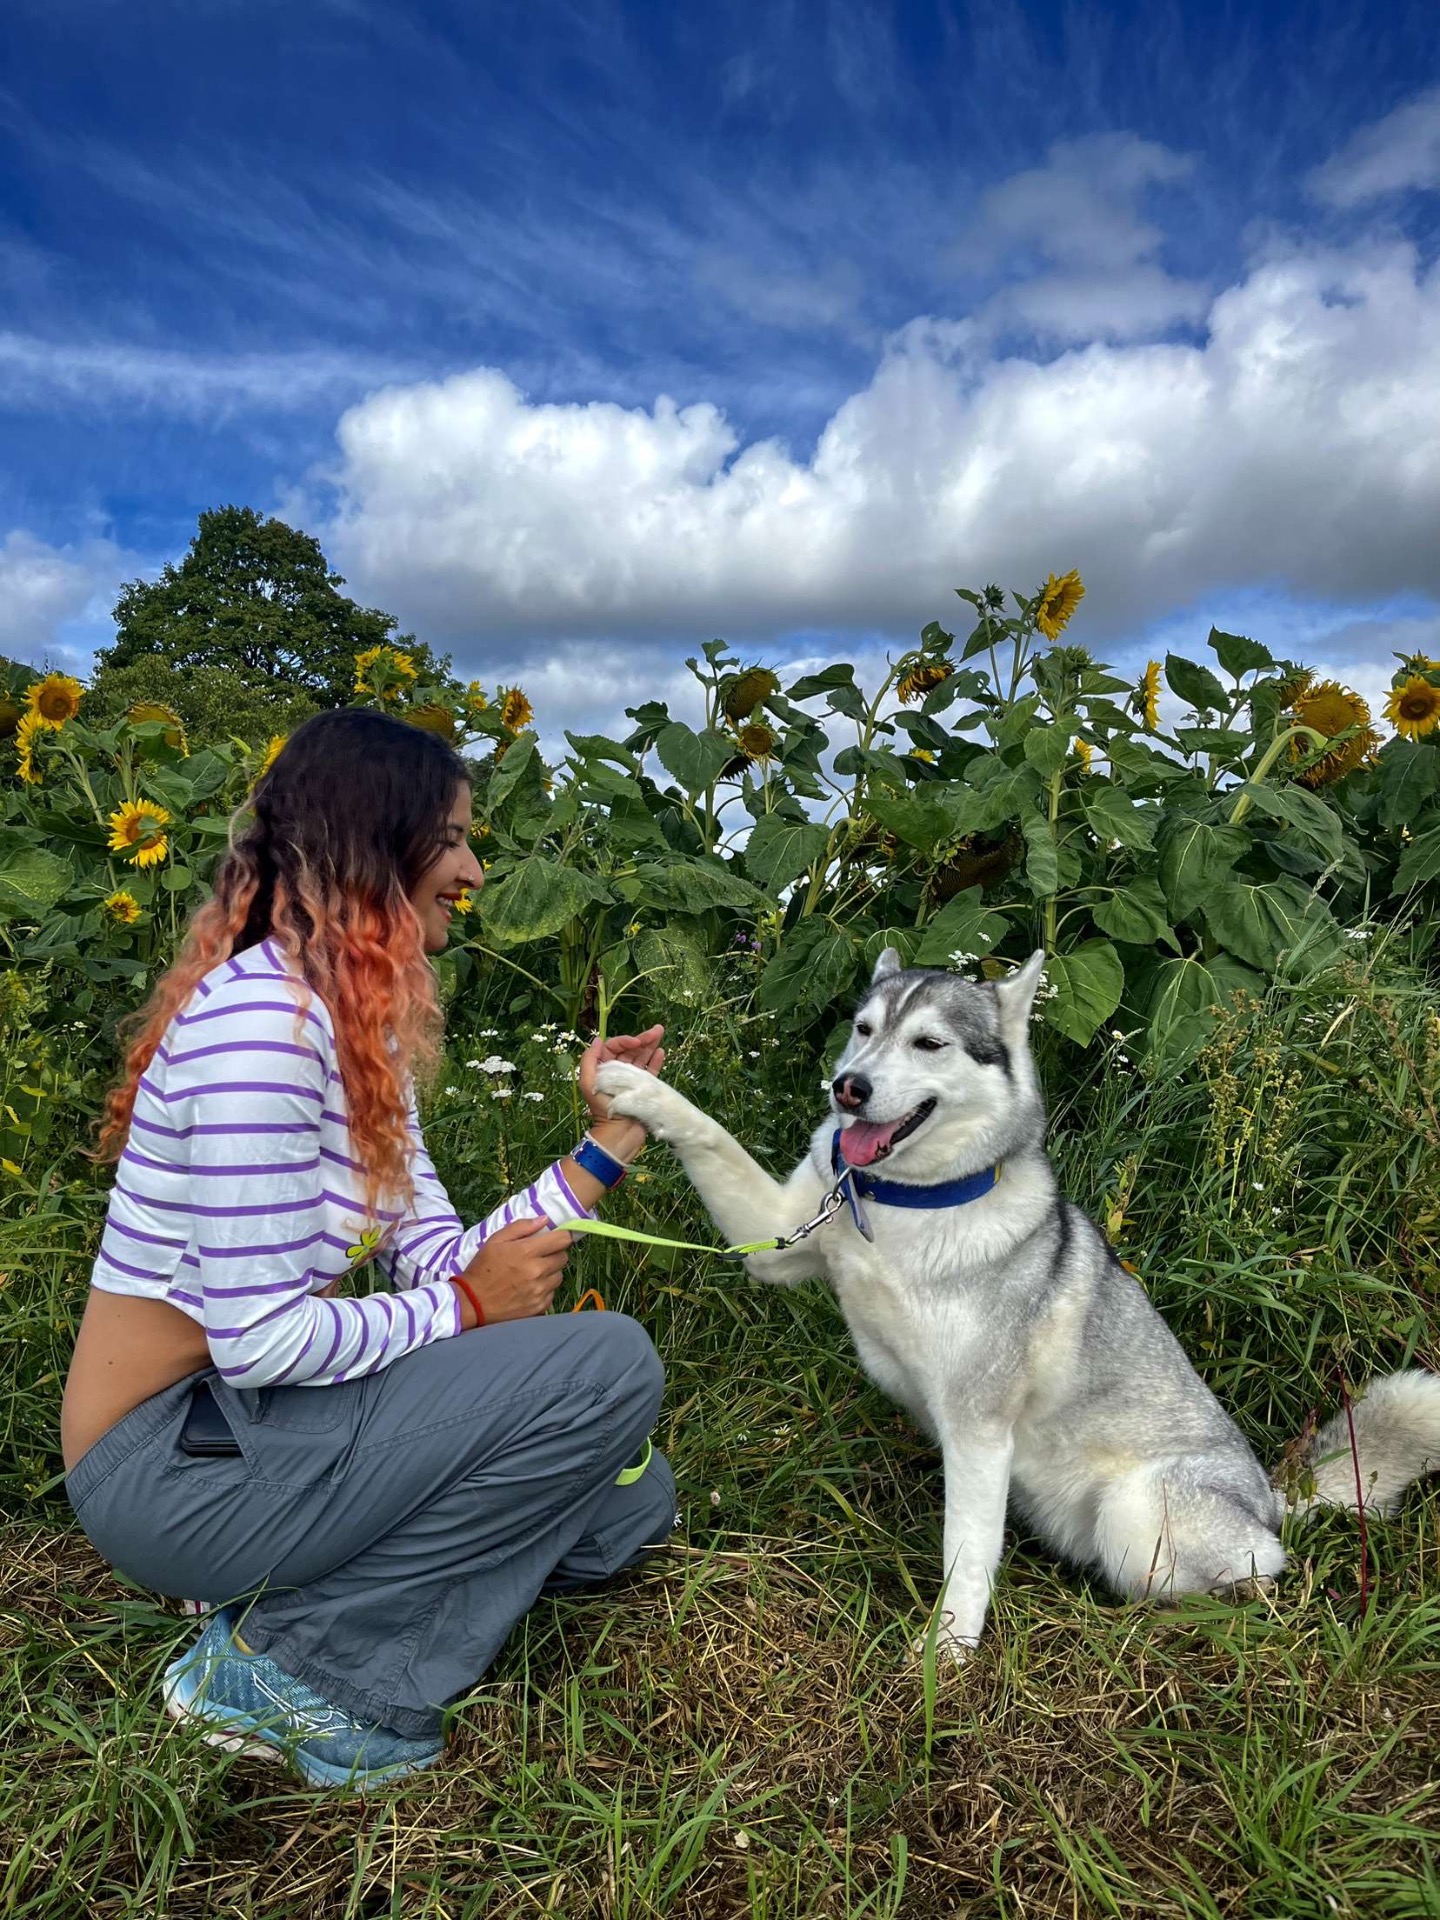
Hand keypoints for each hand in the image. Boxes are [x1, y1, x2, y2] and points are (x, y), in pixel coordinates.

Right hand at [453, 1217, 572, 1325]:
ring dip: (551, 1272)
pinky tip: (530, 1288)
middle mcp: (537, 1271)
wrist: (472, 1303)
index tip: (556, 1238)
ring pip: (559, 1276)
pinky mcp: (540, 1307)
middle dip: (555, 1253)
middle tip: (540, 1255)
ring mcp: (540, 1291)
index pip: (562, 1240)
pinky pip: (552, 1293)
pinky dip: (545, 1289)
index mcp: (527, 1252)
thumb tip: (545, 1219)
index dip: (562, 1236)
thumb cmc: (482, 1268)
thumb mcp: (495, 1240)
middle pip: (563, 1257)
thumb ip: (521, 1227)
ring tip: (533, 1273)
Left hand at [579, 1025, 665, 1122]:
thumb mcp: (588, 1084)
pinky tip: (660, 1051)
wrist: (619, 1134)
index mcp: (603, 1069)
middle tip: (657, 1030)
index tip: (636, 1041)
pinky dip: (655, 1061)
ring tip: (660, 1033)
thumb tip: (598, 1040)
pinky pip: (651, 1071)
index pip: (614, 1048)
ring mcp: (632, 1080)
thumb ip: (589, 1060)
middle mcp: (618, 1072)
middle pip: (630, 1050)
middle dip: (643, 1039)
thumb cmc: (602, 1110)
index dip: (625, 1041)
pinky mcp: (644, 1089)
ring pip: (642, 1058)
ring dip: (651, 1045)